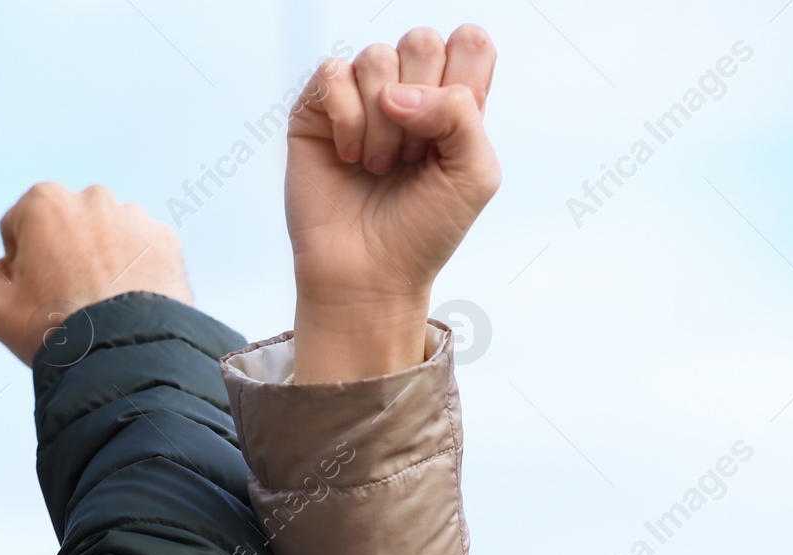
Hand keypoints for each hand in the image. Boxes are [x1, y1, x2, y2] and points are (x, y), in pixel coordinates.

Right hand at [0, 183, 193, 364]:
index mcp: (44, 202)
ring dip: (102, 260)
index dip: (20, 263)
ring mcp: (134, 218)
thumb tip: (2, 269)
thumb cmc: (55, 331)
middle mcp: (92, 198)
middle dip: (64, 253)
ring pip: (107, 237)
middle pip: (66, 227)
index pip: (19, 226)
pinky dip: (135, 271)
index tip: (33, 291)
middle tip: (68, 300)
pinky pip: (141, 253)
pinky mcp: (166, 242)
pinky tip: (128, 304)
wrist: (123, 357)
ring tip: (102, 305)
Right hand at [287, 26, 499, 381]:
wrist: (369, 275)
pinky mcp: (317, 111)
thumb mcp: (475, 174)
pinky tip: (349, 157)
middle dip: (421, 105)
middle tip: (411, 158)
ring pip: (376, 57)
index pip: (468, 42)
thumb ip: (462, 113)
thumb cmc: (423, 232)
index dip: (462, 78)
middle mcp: (407, 92)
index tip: (449, 135)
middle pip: (421, 41)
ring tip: (379, 165)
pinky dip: (346, 119)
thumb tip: (397, 94)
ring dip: (383, 123)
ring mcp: (360, 98)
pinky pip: (333, 74)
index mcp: (452, 101)